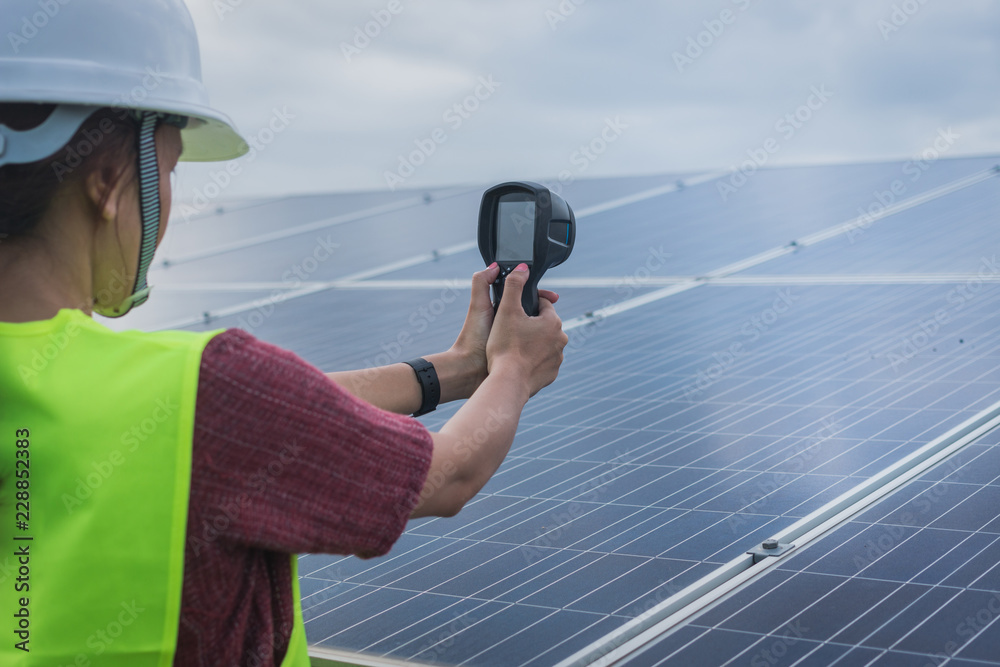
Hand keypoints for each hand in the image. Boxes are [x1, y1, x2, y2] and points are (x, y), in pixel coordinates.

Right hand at [486, 264, 567, 397]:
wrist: (508, 382)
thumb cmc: (505, 347)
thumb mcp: (506, 310)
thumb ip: (514, 285)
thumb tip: (522, 268)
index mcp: (553, 322)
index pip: (542, 303)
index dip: (526, 304)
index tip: (514, 310)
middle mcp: (561, 339)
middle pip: (543, 324)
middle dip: (529, 324)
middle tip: (509, 330)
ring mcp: (558, 358)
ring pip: (543, 343)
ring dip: (531, 342)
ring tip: (512, 346)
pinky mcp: (551, 374)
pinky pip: (542, 361)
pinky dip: (532, 360)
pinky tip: (518, 361)